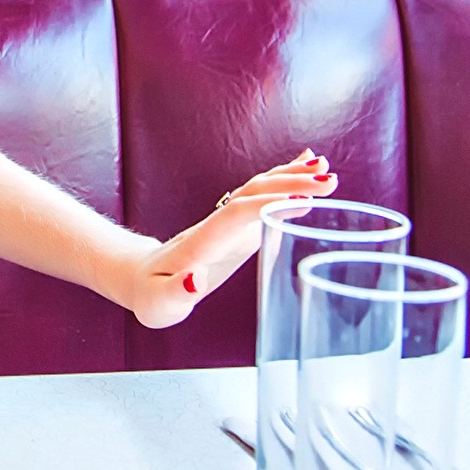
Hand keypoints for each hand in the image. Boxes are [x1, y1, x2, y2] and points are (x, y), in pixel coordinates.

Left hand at [128, 149, 337, 329]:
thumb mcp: (160, 303)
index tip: (303, 199)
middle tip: (329, 181)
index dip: (269, 204)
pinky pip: (261, 197)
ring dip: (291, 177)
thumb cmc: (152, 295)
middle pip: (253, 193)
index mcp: (202, 242)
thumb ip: (175, 292)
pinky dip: (283, 180)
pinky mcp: (235, 228)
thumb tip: (194, 281)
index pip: (237, 214)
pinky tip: (306, 166)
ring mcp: (226, 223)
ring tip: (325, 168)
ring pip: (259, 190)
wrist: (140, 277)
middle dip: (290, 183)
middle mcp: (216, 225)